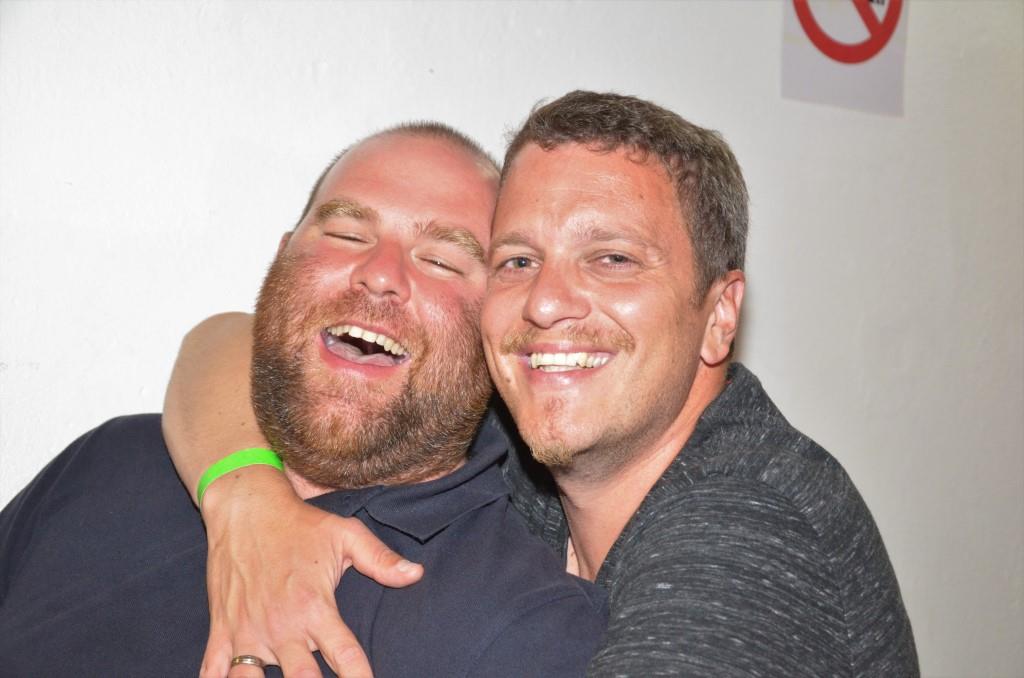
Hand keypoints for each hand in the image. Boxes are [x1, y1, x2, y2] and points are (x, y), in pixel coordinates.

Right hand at [197, 466, 422, 677]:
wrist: (246, 508)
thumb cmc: (300, 523)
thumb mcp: (345, 534)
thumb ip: (380, 559)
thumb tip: (416, 574)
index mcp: (315, 607)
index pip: (345, 657)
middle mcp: (282, 626)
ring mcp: (249, 630)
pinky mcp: (222, 629)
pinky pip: (213, 671)